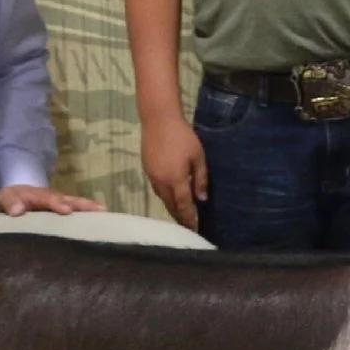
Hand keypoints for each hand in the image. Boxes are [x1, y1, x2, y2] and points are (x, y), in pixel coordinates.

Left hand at [0, 184, 106, 216]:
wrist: (18, 194)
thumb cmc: (12, 198)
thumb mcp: (5, 198)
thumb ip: (10, 203)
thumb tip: (17, 211)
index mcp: (40, 195)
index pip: (50, 199)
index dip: (58, 204)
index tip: (66, 211)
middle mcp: (55, 197)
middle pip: (71, 200)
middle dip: (84, 205)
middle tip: (98, 210)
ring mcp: (62, 203)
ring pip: (78, 204)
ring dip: (91, 209)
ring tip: (105, 214)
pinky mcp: (66, 210)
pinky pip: (79, 211)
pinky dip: (90, 214)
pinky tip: (101, 221)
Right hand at [141, 113, 207, 227]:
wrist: (159, 120)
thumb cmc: (183, 136)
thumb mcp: (198, 156)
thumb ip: (200, 178)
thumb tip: (202, 199)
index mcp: (176, 179)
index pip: (183, 205)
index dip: (189, 218)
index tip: (194, 230)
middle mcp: (161, 182)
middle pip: (170, 205)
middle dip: (179, 217)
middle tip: (187, 227)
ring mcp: (152, 176)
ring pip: (162, 198)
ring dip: (171, 207)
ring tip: (180, 214)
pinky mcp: (146, 170)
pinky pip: (156, 189)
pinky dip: (165, 196)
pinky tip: (170, 196)